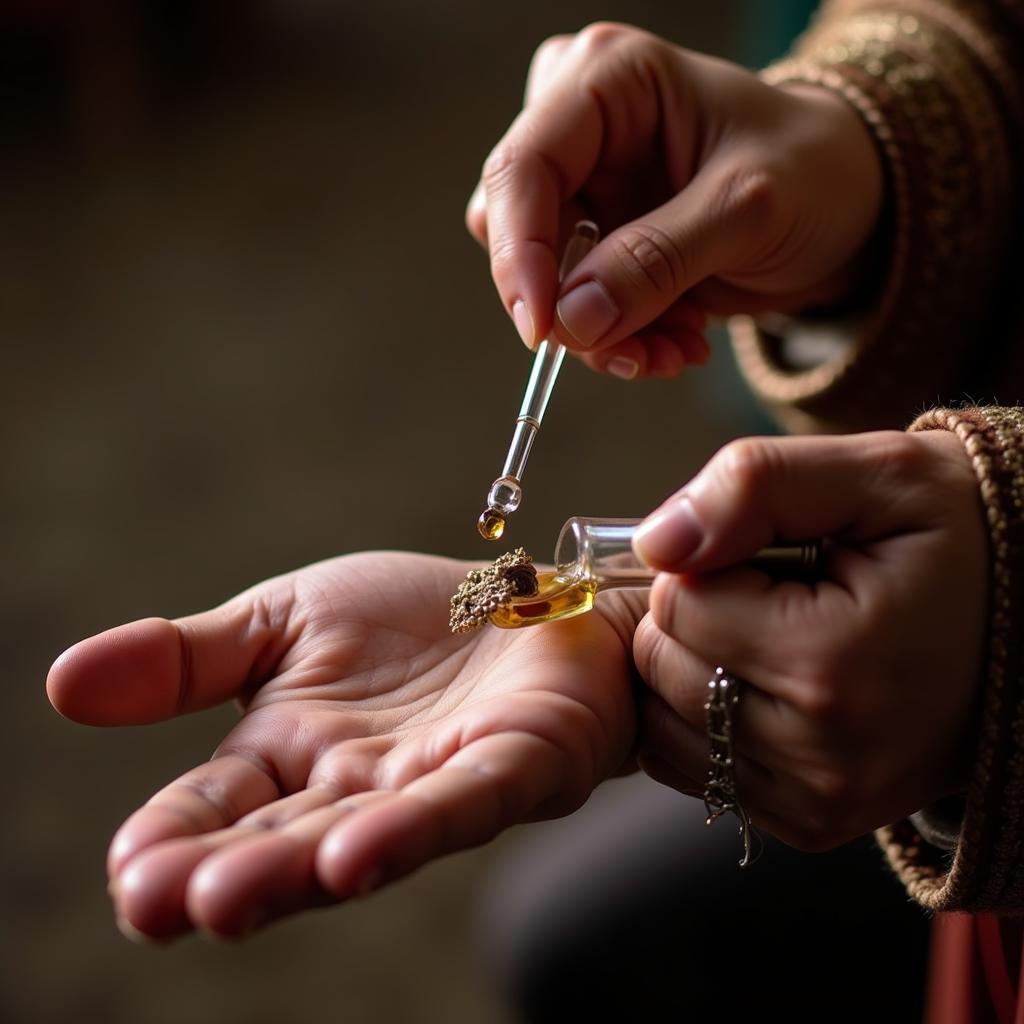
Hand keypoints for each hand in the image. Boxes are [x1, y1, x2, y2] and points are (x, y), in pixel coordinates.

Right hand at [47, 553, 639, 938]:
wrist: (525, 598)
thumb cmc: (410, 621)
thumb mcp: (285, 620)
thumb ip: (188, 658)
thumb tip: (62, 681)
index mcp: (291, 751)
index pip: (217, 804)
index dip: (173, 835)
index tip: (129, 870)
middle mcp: (355, 785)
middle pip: (282, 837)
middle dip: (223, 871)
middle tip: (159, 903)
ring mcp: (433, 782)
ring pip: (362, 835)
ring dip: (298, 867)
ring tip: (233, 895)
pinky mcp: (514, 764)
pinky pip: (461, 801)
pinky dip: (412, 826)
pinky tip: (357, 853)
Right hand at [467, 23, 882, 378]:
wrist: (849, 207)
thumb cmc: (816, 174)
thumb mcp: (748, 211)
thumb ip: (656, 261)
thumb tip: (570, 322)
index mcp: (610, 78)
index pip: (522, 166)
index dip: (518, 253)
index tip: (542, 330)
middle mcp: (582, 128)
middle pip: (518, 230)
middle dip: (573, 305)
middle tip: (636, 352)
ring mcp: (589, 189)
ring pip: (545, 281)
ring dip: (605, 334)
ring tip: (677, 350)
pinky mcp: (602, 242)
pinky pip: (576, 307)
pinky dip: (622, 339)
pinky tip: (680, 343)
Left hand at [630, 428, 986, 849]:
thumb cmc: (956, 541)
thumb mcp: (879, 475)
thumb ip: (757, 486)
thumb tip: (658, 541)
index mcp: (834, 664)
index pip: (677, 603)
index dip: (709, 562)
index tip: (771, 556)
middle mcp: (823, 755)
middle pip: (662, 664)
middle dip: (698, 615)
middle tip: (776, 597)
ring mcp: (818, 801)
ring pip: (664, 718)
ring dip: (695, 667)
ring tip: (774, 639)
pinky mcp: (810, 823)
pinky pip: (692, 765)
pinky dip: (705, 719)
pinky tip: (768, 683)